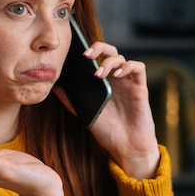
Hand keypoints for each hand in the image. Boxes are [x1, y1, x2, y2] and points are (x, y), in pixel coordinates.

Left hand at [55, 41, 159, 179]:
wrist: (127, 147)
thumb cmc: (108, 131)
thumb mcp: (85, 115)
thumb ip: (72, 101)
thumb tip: (54, 87)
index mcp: (103, 83)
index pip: (97, 58)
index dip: (89, 51)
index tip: (76, 54)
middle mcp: (116, 79)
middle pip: (110, 52)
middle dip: (98, 48)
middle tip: (86, 55)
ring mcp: (128, 83)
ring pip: (122, 59)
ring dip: (109, 62)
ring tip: (99, 74)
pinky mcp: (140, 89)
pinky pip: (139, 68)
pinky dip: (129, 66)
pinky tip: (118, 74)